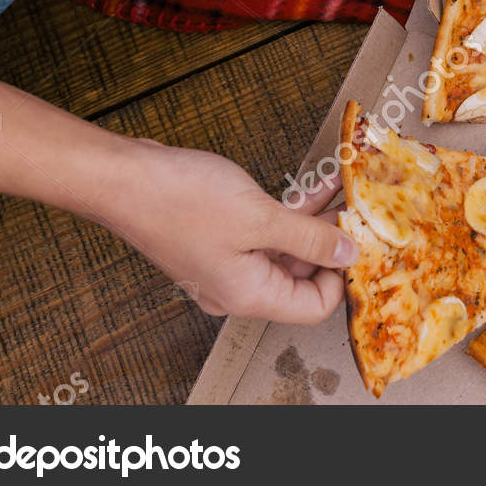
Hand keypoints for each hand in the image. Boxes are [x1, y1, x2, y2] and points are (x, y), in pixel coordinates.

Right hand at [109, 138, 355, 323]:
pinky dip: (295, 209)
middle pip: (302, 276)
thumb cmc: (178, 200)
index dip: (342, 276)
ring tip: (350, 191)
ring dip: (318, 220)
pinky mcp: (221, 236)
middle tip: (364, 211)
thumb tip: (349, 252)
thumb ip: (310, 238)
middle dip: (335, 242)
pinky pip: (269, 229)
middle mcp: (238, 285)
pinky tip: (321, 183)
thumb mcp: (260, 218)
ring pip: (287, 247)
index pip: (313, 307)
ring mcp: (227, 261)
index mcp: (247, 294)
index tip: (362, 241)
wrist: (121, 178)